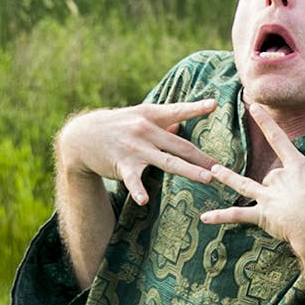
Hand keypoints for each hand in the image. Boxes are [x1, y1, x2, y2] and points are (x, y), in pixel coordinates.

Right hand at [58, 99, 219, 204]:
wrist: (81, 136)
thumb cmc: (115, 125)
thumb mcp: (137, 116)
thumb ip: (163, 120)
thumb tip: (185, 121)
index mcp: (151, 116)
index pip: (178, 111)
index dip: (196, 108)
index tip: (215, 104)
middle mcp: (145, 131)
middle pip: (181, 146)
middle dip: (203, 157)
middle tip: (223, 168)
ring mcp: (134, 148)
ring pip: (167, 162)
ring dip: (189, 170)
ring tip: (207, 179)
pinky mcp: (121, 164)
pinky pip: (133, 180)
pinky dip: (138, 190)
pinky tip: (144, 200)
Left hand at [201, 104, 304, 256]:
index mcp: (297, 167)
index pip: (278, 139)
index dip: (265, 122)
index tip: (253, 106)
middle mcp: (279, 178)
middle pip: (270, 176)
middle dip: (281, 190)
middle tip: (299, 205)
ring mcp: (268, 196)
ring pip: (244, 185)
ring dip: (229, 178)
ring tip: (214, 170)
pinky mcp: (261, 214)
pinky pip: (237, 215)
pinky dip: (221, 217)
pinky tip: (204, 218)